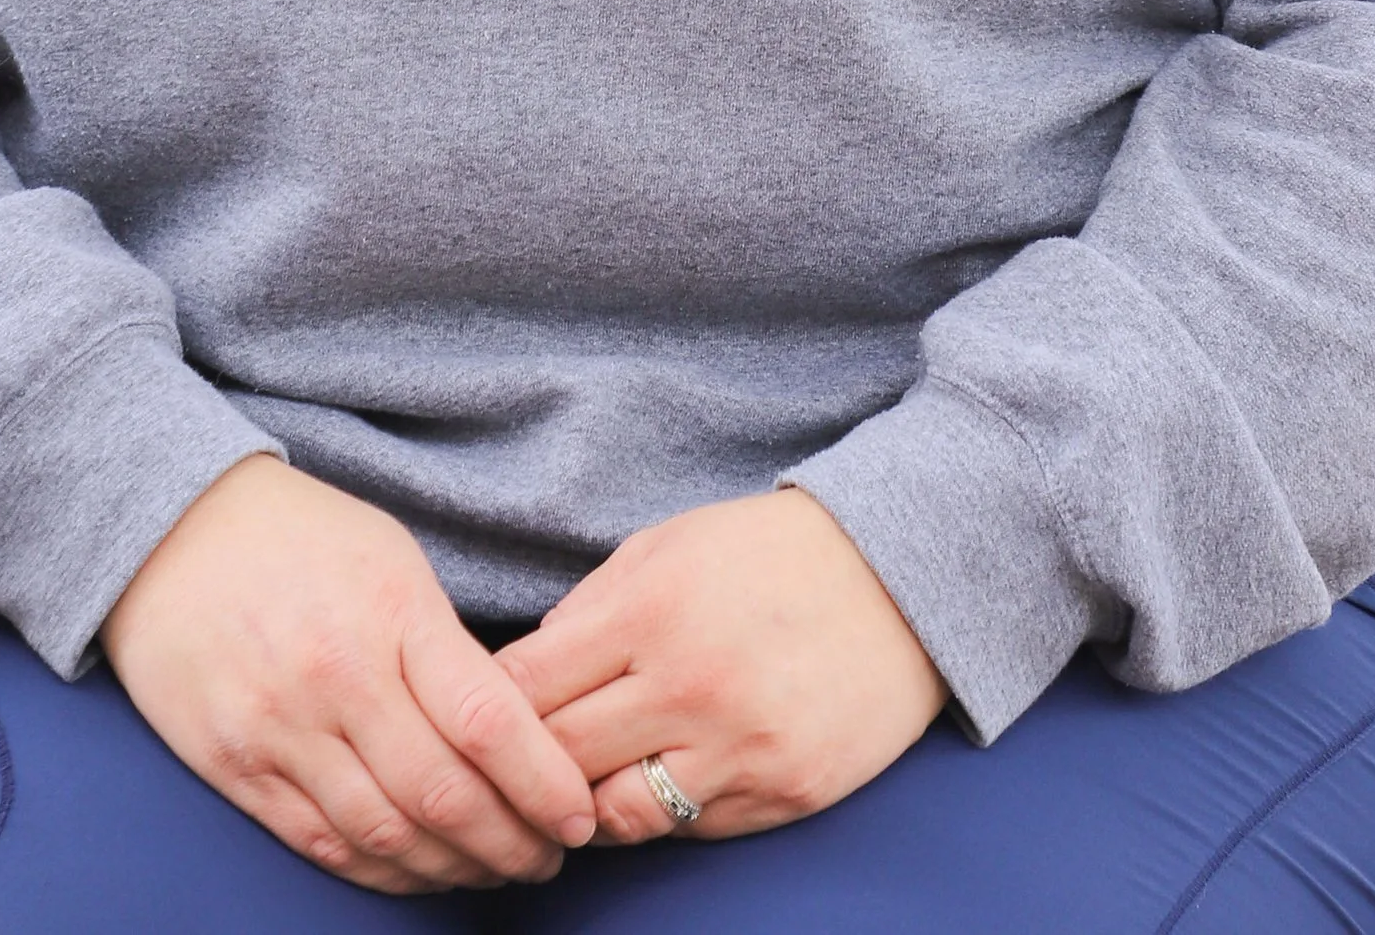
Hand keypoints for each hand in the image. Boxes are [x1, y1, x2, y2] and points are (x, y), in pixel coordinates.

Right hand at [101, 455, 598, 894]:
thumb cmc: (299, 535)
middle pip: (443, 796)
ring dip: (454, 869)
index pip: (487, 722)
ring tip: (494, 869)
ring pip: (387, 836)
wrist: (169, 526)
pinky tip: (420, 872)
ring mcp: (280, 728)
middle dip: (512, 843)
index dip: (545, 785)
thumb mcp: (391, 558)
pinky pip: (323, 843)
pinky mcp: (235, 768)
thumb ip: (444, 646)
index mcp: (390, 611)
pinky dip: (383, 872)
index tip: (579, 816)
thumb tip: (510, 733)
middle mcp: (336, 677)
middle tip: (547, 857)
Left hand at [495, 488, 944, 846]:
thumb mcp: (666, 545)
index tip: (476, 717)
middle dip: (528, 763)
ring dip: (590, 803)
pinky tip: (659, 779)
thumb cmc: (768, 554)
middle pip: (560, 758)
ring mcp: (739, 748)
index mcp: (648, 610)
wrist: (898, 579)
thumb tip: (526, 668)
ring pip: (617, 815)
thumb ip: (590, 606)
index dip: (488, 709)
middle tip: (517, 764)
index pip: (525, 687)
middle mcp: (689, 685)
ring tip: (587, 783)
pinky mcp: (782, 793)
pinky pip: (688, 829)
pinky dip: (662, 812)